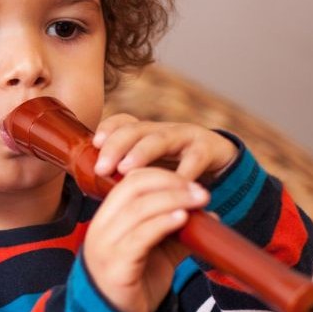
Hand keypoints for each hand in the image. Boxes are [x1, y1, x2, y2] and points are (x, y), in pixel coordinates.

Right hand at [82, 167, 209, 311]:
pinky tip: (183, 218)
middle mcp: (101, 228)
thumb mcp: (157, 253)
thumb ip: (177, 232)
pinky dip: (164, 222)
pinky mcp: (117, 266)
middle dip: (171, 184)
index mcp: (107, 219)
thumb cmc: (134, 286)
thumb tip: (208, 214)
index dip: (163, 176)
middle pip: (133, 187)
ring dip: (174, 199)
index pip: (130, 181)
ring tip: (199, 201)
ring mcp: (106, 246)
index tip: (192, 184)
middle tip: (200, 192)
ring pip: (139, 208)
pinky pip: (140, 236)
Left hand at [91, 115, 238, 182]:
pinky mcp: (208, 148)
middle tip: (102, 167)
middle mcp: (162, 130)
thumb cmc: (177, 166)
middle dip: (116, 146)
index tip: (94, 143)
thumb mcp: (152, 167)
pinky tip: (173, 185)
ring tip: (127, 169)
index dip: (108, 129)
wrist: (221, 159)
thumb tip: (90, 189)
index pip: (123, 122)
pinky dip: (185, 172)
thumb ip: (127, 174)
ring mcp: (185, 136)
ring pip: (160, 139)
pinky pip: (195, 158)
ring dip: (142, 152)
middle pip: (136, 130)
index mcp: (146, 133)